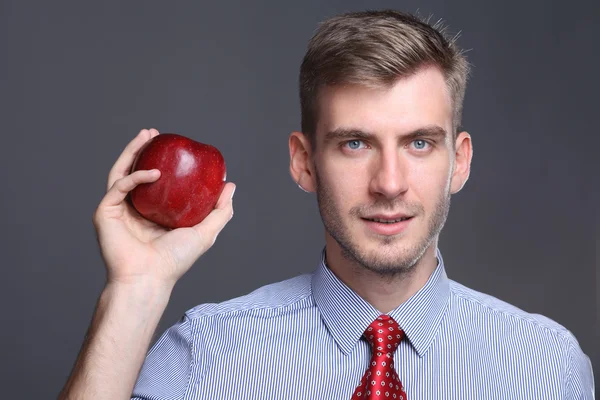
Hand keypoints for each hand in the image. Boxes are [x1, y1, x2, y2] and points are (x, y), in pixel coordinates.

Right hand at [92, 128, 234, 288]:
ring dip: (132, 151)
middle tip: (153, 133)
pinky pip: (120, 186)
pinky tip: (153, 172)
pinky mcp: (105, 212)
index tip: (171, 147)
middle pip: (134, 171)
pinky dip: (136, 176)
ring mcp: (118, 210)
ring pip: (122, 172)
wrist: (150, 278)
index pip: (154, 182)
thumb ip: (220, 211)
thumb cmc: (175, 260)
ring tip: (145, 135)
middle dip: (142, 149)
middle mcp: (133, 210)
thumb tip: (230, 185)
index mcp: (152, 214)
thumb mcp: (205, 232)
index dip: (160, 161)